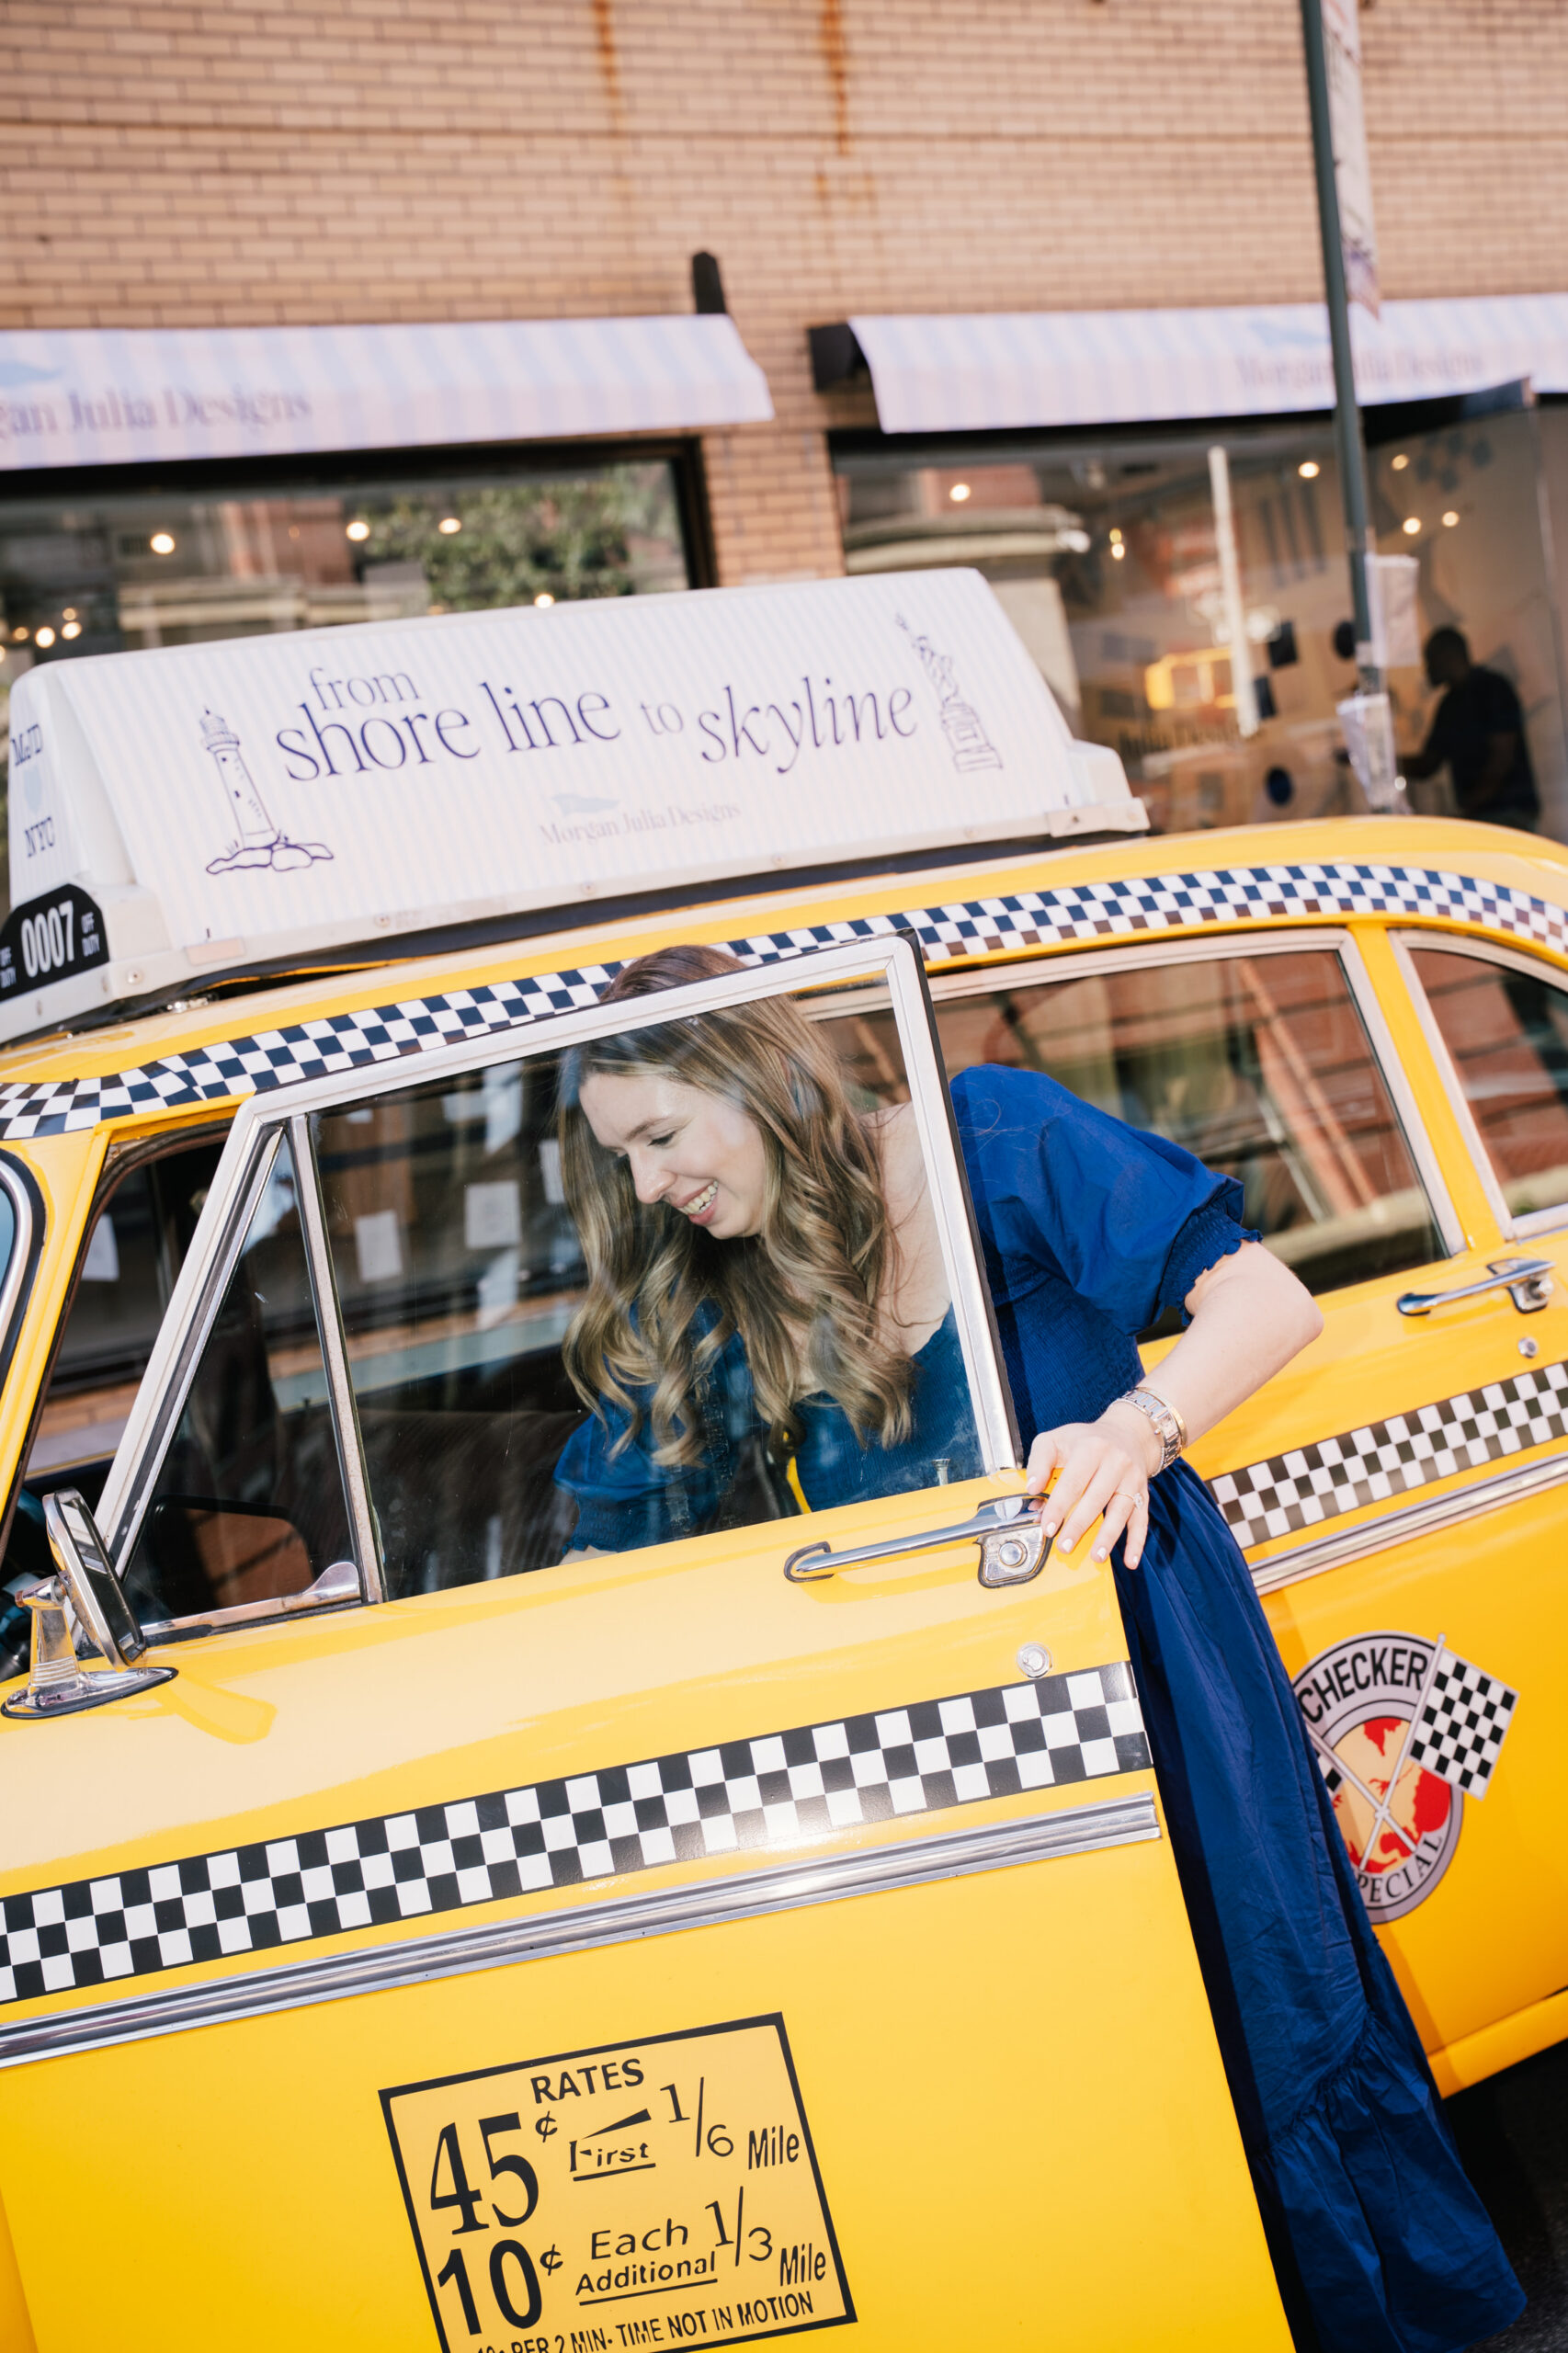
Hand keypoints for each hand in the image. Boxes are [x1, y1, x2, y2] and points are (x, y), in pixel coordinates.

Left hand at [1024, 1401, 1161, 1569]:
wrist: (1126, 1433)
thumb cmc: (1085, 1440)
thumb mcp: (1056, 1439)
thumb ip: (1040, 1461)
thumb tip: (1032, 1488)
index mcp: (1091, 1447)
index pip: (1073, 1481)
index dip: (1059, 1506)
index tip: (1048, 1527)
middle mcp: (1115, 1462)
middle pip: (1097, 1498)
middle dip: (1079, 1525)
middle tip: (1064, 1546)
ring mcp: (1132, 1479)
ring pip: (1121, 1510)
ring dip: (1108, 1537)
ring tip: (1096, 1557)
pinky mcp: (1143, 1493)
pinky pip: (1142, 1519)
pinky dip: (1137, 1542)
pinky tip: (1130, 1560)